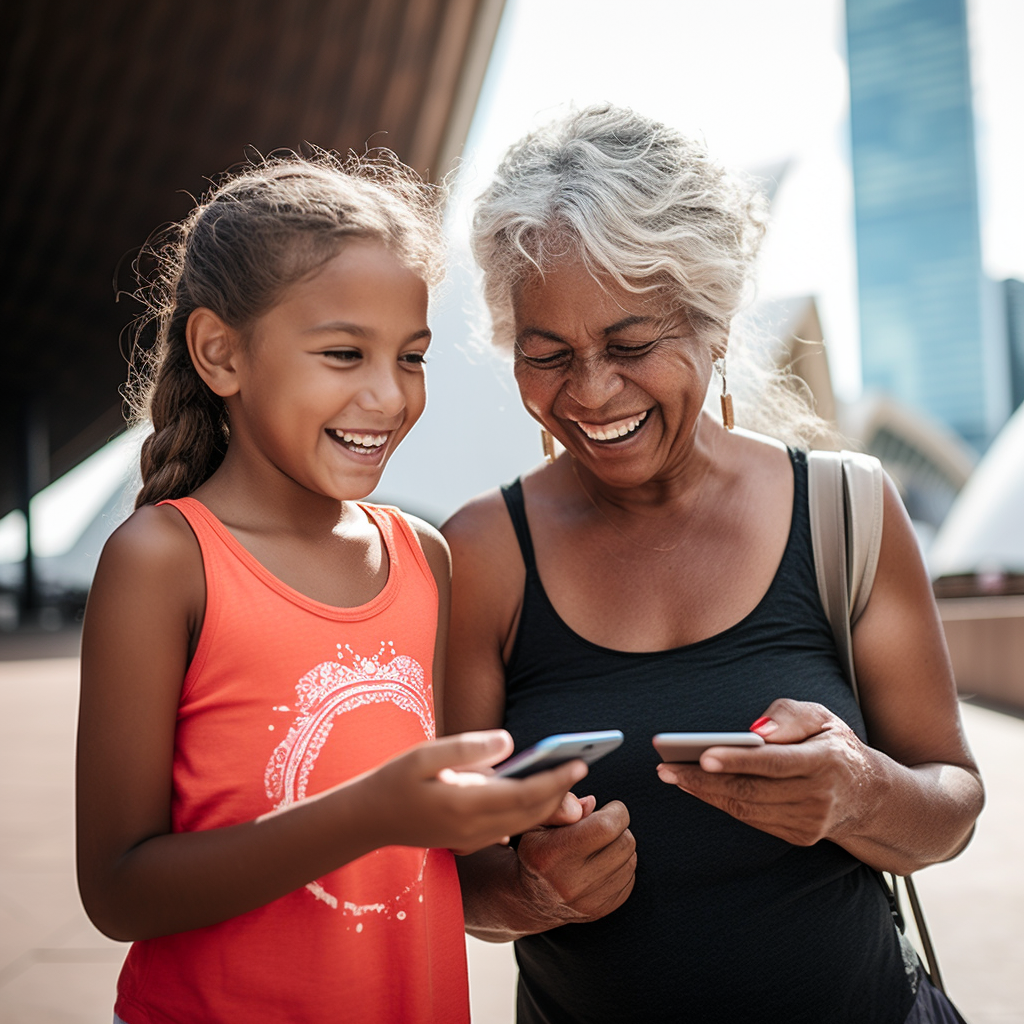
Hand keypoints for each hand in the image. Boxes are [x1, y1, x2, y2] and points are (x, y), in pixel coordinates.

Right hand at [364, 730, 589, 854]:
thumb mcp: (425, 755)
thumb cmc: (396, 779)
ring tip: (572, 778)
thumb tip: (510, 742)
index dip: (556, 780)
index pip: (524, 795)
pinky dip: (533, 814)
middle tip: (585, 766)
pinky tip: (544, 796)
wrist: (369, 820)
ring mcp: (473, 840)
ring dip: (551, 805)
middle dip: (562, 792)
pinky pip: (511, 830)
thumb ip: (468, 749)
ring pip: (525, 825)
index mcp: (465, 805)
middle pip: (532, 813)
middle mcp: (474, 829)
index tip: (580, 762)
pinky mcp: (470, 842)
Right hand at [515, 800, 635, 925]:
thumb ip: (560, 807)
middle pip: (625, 842)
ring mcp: (590, 901)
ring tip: (599, 845)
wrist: (531, 900)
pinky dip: (621, 866)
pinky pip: (630, 878)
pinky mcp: (603, 910)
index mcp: (554, 855)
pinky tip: (601, 864)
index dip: (615, 811)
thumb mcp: (536, 823)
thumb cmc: (537, 851)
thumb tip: (592, 803)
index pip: (606, 826)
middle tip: (602, 825)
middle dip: (619, 827)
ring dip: (620, 846)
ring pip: (631, 860)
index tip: (607, 808)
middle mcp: (572, 882)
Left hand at [655, 699, 880, 846]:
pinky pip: (752, 820)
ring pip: (746, 809)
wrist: (867, 794)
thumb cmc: (833, 745)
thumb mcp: (821, 716)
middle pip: (751, 790)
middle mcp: (818, 796)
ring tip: (672, 775)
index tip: (703, 755)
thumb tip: (754, 732)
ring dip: (705, 793)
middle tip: (666, 766)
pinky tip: (697, 787)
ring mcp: (809, 821)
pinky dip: (721, 803)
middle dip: (703, 779)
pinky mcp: (799, 836)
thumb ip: (788, 716)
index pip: (774, 762)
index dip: (738, 760)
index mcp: (824, 761)